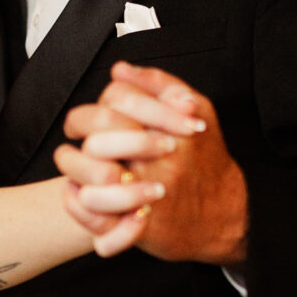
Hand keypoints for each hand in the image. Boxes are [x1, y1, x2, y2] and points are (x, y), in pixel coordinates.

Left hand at [56, 65, 247, 266]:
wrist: (225, 214)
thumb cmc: (205, 159)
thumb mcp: (200, 110)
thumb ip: (160, 84)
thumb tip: (120, 70)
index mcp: (168, 127)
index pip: (118, 100)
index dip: (94, 106)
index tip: (82, 121)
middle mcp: (158, 158)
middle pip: (99, 135)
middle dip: (78, 135)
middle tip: (74, 138)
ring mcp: (148, 193)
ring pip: (92, 176)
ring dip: (73, 168)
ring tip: (70, 164)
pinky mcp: (141, 226)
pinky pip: (96, 216)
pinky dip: (76, 204)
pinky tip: (75, 193)